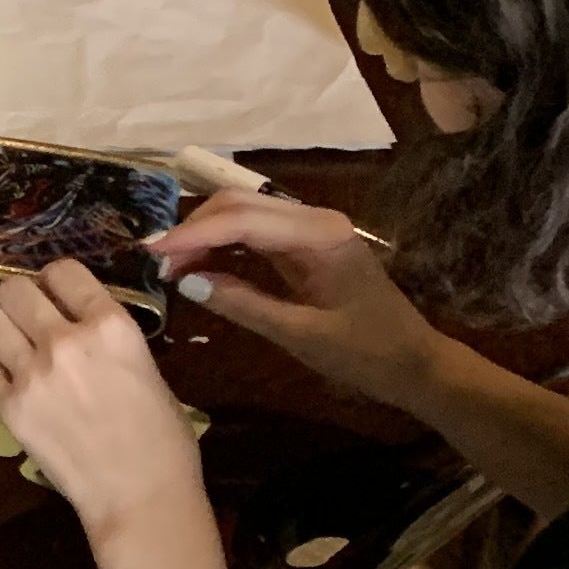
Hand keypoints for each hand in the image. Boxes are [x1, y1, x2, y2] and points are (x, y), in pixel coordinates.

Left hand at [0, 261, 207, 539]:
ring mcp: (32, 373)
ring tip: (15, 345)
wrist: (140, 496)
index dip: (57, 281)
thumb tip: (81, 325)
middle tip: (32, 318)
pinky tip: (4, 373)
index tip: (58, 294)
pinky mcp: (8, 406)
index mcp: (112, 325)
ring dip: (0, 327)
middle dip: (22, 299)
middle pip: (14, 288)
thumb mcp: (148, 369)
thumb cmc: (162, 439)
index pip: (63, 271)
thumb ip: (109, 339)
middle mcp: (66, 340)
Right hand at [151, 192, 448, 409]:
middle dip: (193, 229)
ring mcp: (311, 230)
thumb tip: (187, 283)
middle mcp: (314, 220)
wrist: (417, 364)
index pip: (242, 220)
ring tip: (171, 267)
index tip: (152, 254)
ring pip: (244, 214)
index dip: (192, 235)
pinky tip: (200, 266)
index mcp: (319, 235)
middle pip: (239, 204)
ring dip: (205, 235)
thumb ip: (243, 305)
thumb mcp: (301, 336)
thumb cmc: (367, 354)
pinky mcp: (306, 246)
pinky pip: (256, 234)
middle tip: (156, 263)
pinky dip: (224, 245)